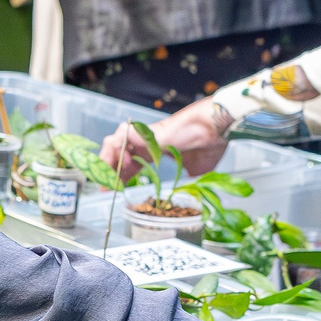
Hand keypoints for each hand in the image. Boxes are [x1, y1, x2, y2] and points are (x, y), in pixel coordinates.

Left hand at [103, 100, 230, 178]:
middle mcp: (146, 143)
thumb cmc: (208, 145)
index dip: (121, 177)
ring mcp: (144, 136)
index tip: (115, 190)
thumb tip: (190, 191)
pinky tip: (123, 164)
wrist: (215, 130)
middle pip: (117, 155)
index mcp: (155, 151)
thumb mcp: (195, 170)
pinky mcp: (144, 132)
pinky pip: (119, 138)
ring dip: (107, 161)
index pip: (130, 164)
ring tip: (108, 178)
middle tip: (105, 188)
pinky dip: (115, 151)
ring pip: (114, 143)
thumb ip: (186, 179)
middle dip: (108, 172)